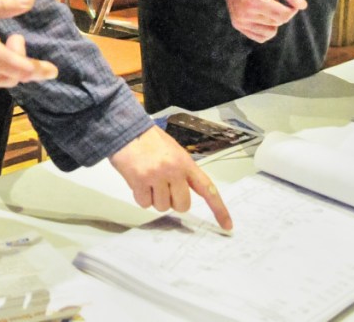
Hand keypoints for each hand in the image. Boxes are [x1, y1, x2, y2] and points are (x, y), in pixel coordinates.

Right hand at [110, 126, 232, 230]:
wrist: (125, 128)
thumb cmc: (148, 139)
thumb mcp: (173, 150)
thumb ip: (182, 170)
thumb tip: (185, 192)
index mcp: (185, 162)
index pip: (207, 188)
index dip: (219, 209)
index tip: (227, 225)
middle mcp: (173, 170)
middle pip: (182, 205)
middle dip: (172, 201)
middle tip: (163, 186)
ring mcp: (156, 176)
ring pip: (162, 206)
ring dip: (154, 198)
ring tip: (147, 179)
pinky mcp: (139, 181)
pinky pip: (144, 204)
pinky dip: (141, 196)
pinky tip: (138, 181)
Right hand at [210, 0, 306, 42]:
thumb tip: (302, 6)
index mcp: (253, 1)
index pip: (284, 16)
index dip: (291, 8)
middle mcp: (244, 14)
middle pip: (278, 23)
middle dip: (281, 11)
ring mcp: (240, 21)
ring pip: (271, 32)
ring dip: (273, 20)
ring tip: (265, 5)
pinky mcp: (237, 25)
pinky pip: (260, 37)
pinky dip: (266, 29)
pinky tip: (262, 15)